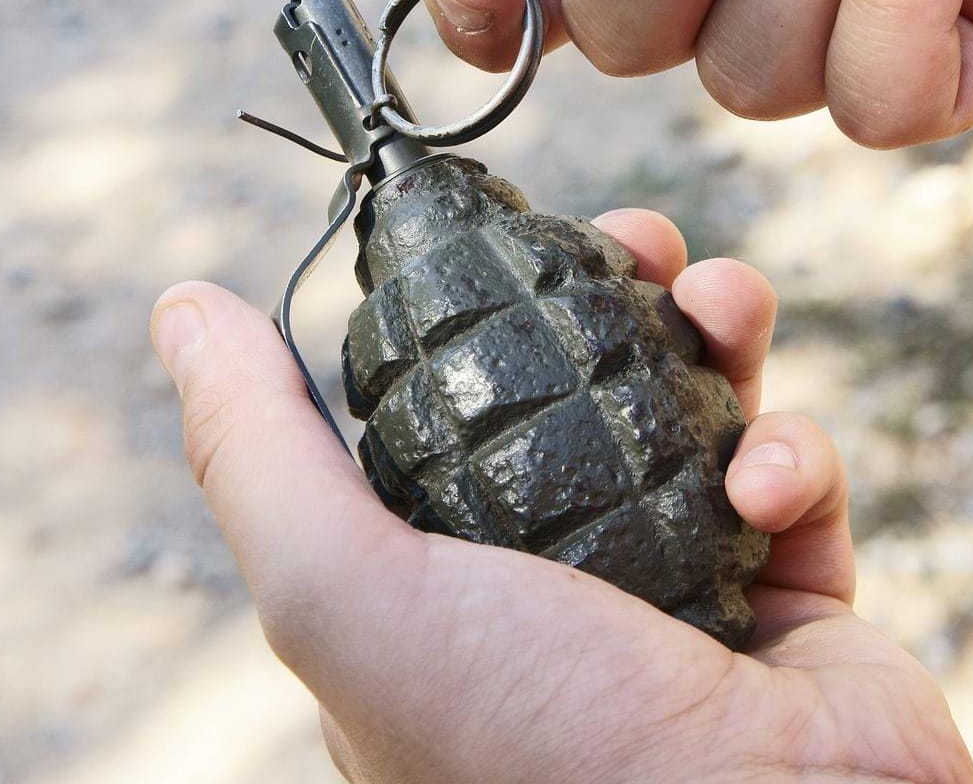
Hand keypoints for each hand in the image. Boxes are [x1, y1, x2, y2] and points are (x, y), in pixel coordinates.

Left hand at [151, 210, 972, 783]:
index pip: (436, 411)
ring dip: (713, 334)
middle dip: (611, 291)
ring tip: (723, 304)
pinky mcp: (790, 599)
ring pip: (691, 407)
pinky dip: (792, 459)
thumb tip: (180, 305)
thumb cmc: (529, 743)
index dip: (465, 310)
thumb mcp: (346, 592)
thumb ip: (260, 451)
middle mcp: (551, 586)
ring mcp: (676, 588)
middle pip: (575, 385)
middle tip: (637, 240)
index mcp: (434, 592)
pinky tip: (767, 488)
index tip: (496, 238)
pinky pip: (792, 482)